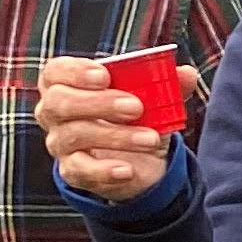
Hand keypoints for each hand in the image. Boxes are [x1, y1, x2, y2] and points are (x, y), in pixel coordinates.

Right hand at [35, 53, 184, 199]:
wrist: (138, 159)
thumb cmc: (133, 116)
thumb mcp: (150, 98)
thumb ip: (166, 84)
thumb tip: (187, 74)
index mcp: (65, 83)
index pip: (56, 71)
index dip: (76, 72)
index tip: (104, 75)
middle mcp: (54, 111)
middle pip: (60, 102)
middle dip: (99, 103)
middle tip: (135, 107)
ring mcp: (60, 142)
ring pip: (75, 135)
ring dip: (116, 136)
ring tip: (150, 138)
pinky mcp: (72, 170)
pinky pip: (81, 170)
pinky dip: (105, 170)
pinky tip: (127, 169)